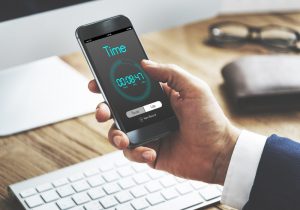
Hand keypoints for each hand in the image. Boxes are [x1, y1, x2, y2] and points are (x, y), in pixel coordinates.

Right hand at [88, 60, 239, 184]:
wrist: (219, 153)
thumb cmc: (210, 120)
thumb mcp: (193, 88)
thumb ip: (170, 73)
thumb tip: (145, 64)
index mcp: (158, 97)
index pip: (129, 88)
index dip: (110, 86)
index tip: (97, 84)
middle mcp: (149, 115)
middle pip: (117, 110)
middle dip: (104, 110)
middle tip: (103, 112)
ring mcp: (148, 134)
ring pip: (119, 132)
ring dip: (115, 135)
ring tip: (124, 139)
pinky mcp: (150, 152)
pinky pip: (132, 153)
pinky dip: (137, 153)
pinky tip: (151, 152)